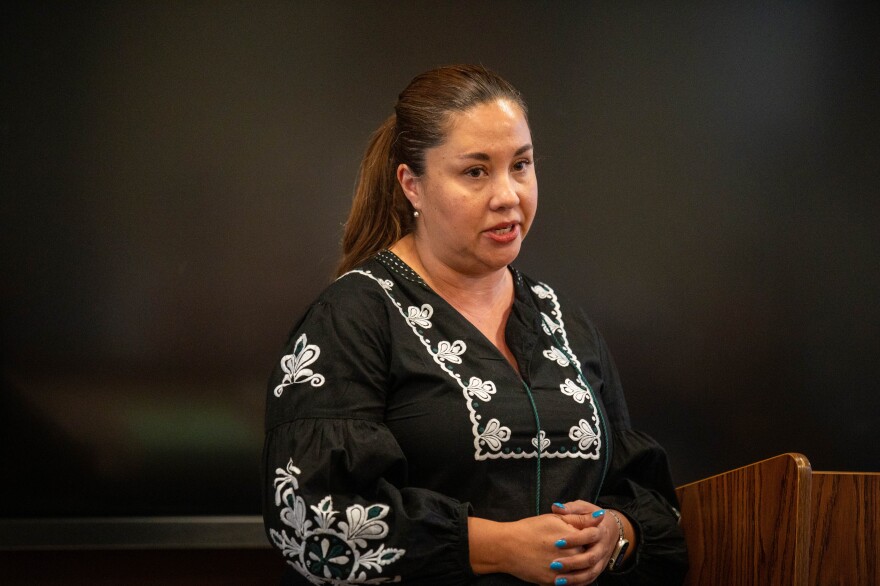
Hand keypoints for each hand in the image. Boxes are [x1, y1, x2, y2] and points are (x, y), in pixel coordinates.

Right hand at [468, 514, 591, 584]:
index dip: (589, 533)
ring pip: (580, 571)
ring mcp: (563, 572)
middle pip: (588, 554)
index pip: (593, 536)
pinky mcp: (553, 582)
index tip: (583, 531)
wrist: (508, 547)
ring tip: (568, 556)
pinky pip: (569, 582)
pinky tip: (562, 568)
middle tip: (572, 545)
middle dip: (583, 549)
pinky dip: (568, 576)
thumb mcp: (555, 518)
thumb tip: (600, 516)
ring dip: (578, 565)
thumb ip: (579, 518)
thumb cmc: (530, 529)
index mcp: (574, 539)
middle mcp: (572, 557)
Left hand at [546, 501, 622, 583]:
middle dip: (573, 563)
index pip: (589, 535)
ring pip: (591, 572)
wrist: (611, 529)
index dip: (574, 540)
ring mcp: (601, 560)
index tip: (557, 542)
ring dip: (574, 578)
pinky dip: (578, 584)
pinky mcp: (598, 569)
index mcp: (599, 530)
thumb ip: (570, 508)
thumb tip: (556, 507)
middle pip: (590, 558)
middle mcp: (602, 547)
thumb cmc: (591, 516)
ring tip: (557, 581)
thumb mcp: (583, 508)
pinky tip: (564, 585)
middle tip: (554, 564)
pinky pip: (590, 579)